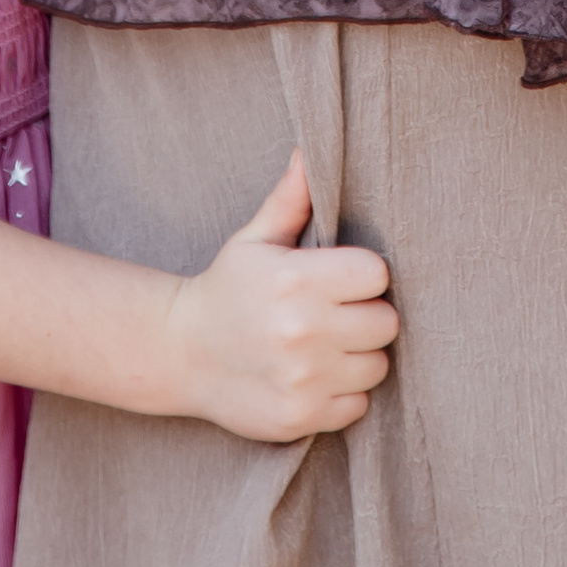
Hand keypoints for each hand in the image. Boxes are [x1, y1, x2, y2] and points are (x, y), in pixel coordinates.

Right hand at [160, 153, 400, 441]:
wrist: (181, 354)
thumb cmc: (227, 288)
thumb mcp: (254, 239)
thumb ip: (291, 199)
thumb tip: (310, 149)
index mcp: (296, 280)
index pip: (377, 274)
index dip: (364, 275)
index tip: (342, 279)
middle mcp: (303, 331)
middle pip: (385, 323)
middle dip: (366, 315)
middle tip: (336, 313)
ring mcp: (303, 379)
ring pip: (376, 366)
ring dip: (358, 357)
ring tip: (325, 345)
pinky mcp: (302, 417)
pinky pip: (358, 406)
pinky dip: (343, 394)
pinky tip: (314, 376)